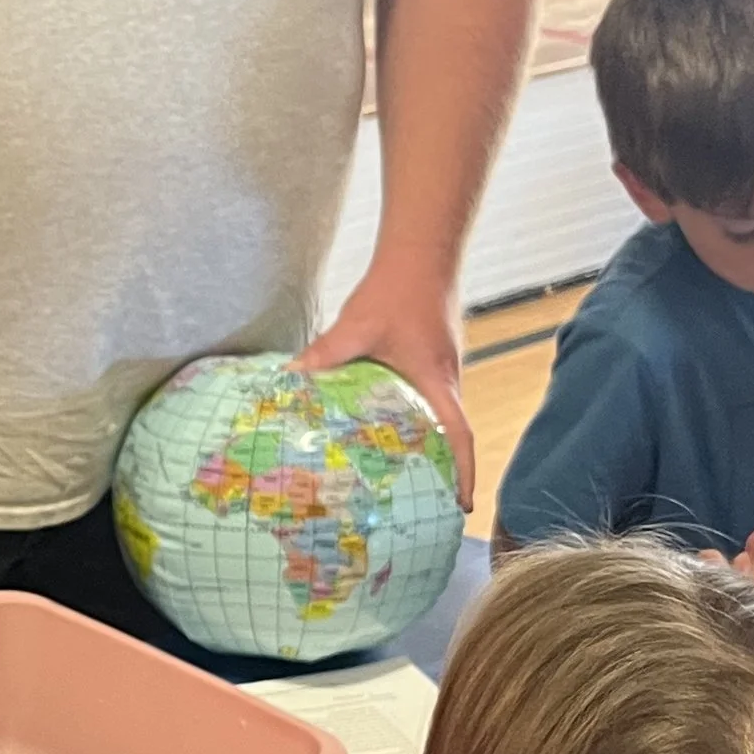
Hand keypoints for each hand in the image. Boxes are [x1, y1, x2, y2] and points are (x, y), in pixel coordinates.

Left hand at [298, 259, 474, 509]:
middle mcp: (448, 378)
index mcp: (438, 381)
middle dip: (445, 468)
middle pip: (453, 432)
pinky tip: (389, 421)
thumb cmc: (397, 288)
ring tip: (407, 472)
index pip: (460, 438)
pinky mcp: (434, 354)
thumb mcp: (357, 327)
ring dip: (431, 442)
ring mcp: (444, 366)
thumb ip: (325, 355)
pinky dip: (417, 415)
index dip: (464, 473)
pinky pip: (429, 394)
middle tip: (427, 500)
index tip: (462, 504)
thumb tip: (289, 378)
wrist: (422, 249)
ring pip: (440, 412)